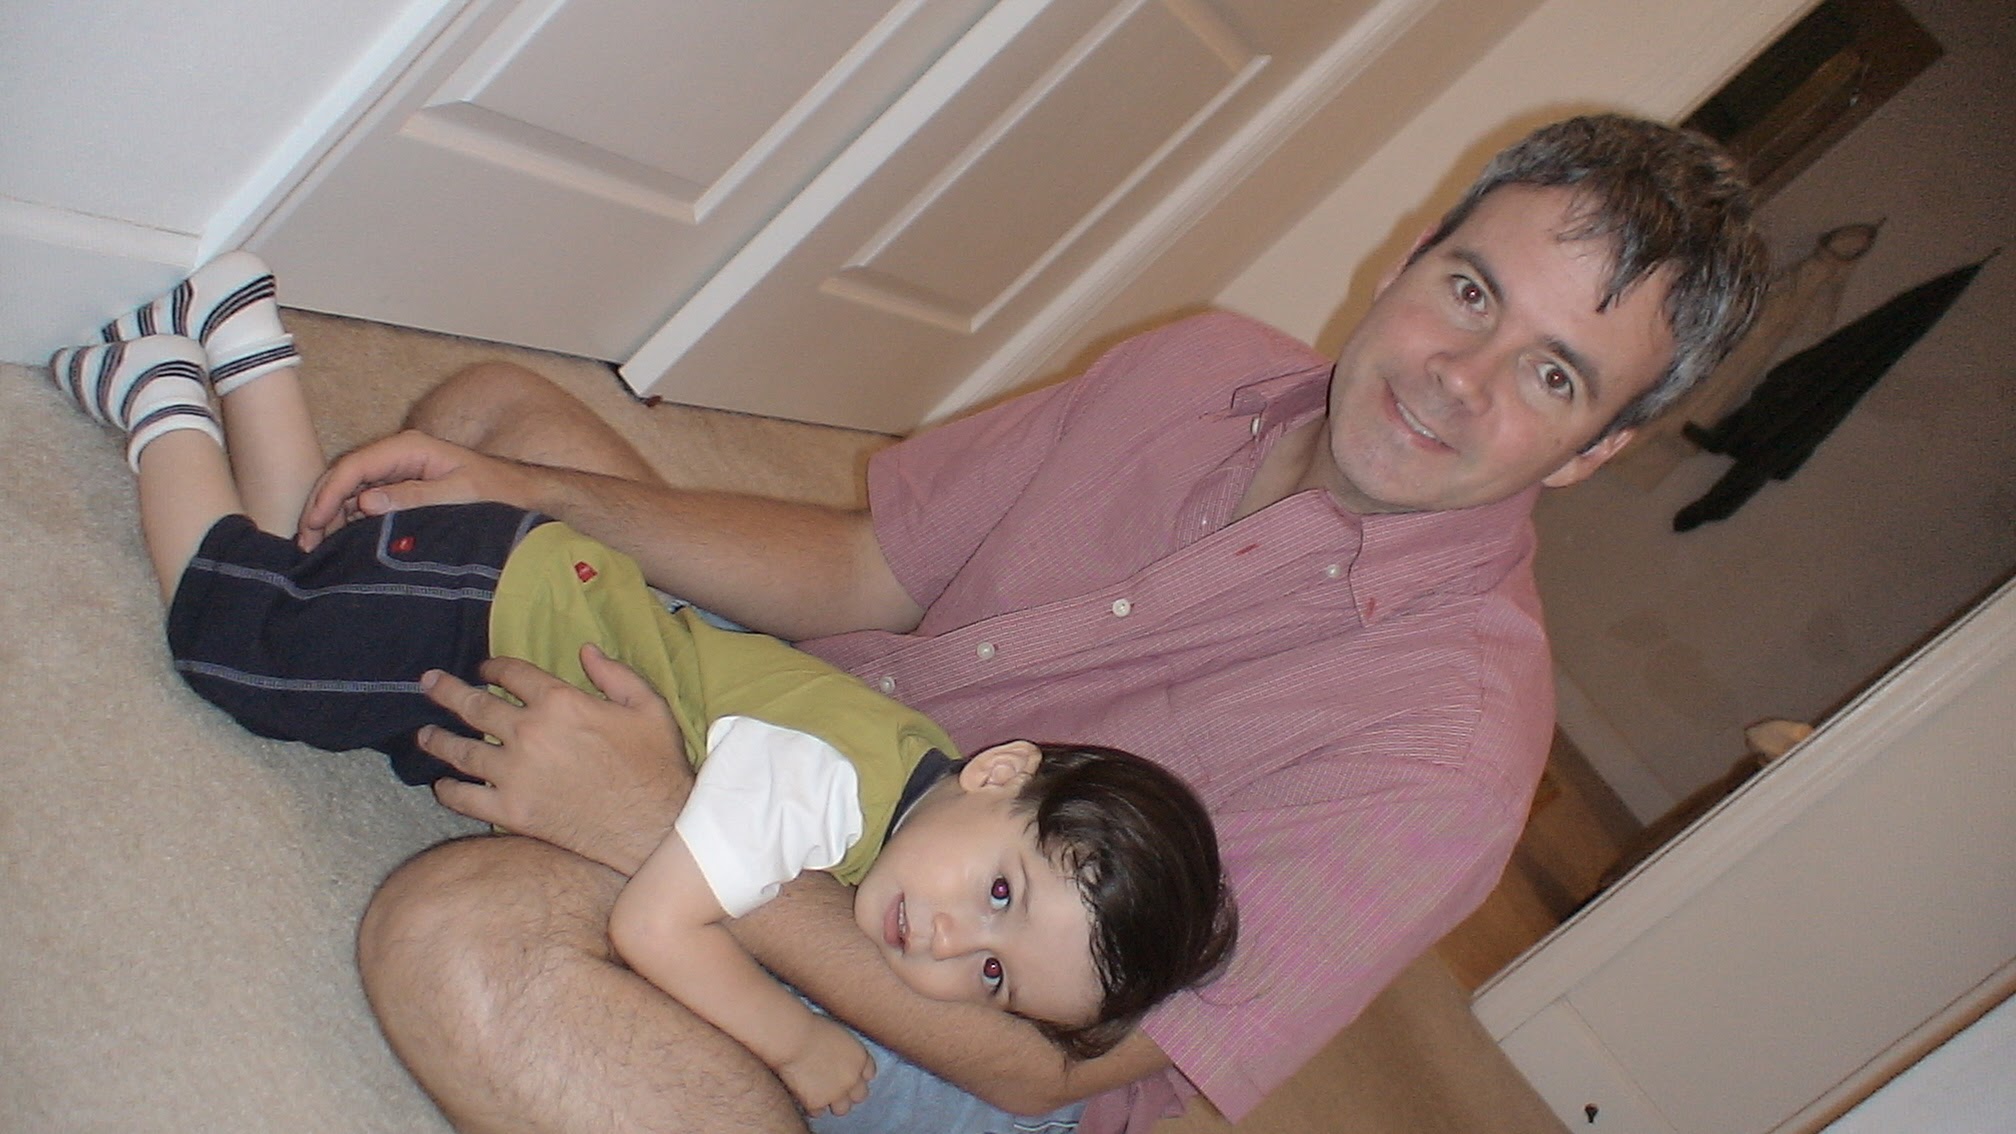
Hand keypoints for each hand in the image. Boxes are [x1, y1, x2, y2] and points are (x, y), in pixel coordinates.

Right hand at [297, 430, 536, 549]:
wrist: (519, 493)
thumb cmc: (494, 491)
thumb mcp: (458, 494)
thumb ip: (413, 496)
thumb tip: (366, 503)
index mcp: (409, 448)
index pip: (356, 466)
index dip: (330, 493)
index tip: (314, 523)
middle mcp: (398, 455)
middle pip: (346, 476)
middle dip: (321, 506)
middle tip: (305, 541)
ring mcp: (398, 470)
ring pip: (351, 489)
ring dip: (331, 516)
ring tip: (315, 548)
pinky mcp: (401, 487)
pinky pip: (365, 500)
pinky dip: (348, 520)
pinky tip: (339, 543)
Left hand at [422, 644, 692, 873]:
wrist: (651, 826)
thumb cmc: (655, 765)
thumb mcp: (649, 707)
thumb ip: (616, 674)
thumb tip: (586, 650)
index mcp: (560, 702)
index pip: (514, 673)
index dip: (495, 667)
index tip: (485, 669)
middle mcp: (528, 733)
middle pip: (475, 705)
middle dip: (447, 691)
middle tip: (427, 683)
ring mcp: (514, 773)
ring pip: (461, 750)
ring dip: (437, 740)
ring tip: (423, 734)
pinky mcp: (510, 810)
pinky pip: (466, 797)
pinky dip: (449, 791)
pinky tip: (442, 785)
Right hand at [775, 1016, 875, 1116]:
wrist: (792, 1038)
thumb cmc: (808, 1027)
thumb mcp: (837, 1034)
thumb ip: (843, 1051)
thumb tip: (838, 1060)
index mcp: (860, 1057)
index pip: (868, 1073)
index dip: (856, 1073)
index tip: (845, 1071)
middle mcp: (853, 1078)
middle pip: (860, 1095)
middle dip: (847, 1091)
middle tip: (831, 1084)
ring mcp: (836, 1093)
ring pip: (842, 1109)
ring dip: (832, 1101)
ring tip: (816, 1090)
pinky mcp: (818, 1102)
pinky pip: (818, 1112)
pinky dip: (811, 1104)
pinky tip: (802, 1091)